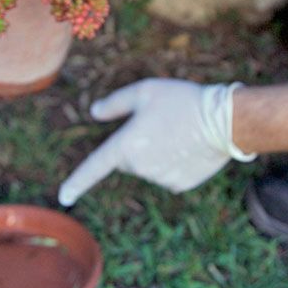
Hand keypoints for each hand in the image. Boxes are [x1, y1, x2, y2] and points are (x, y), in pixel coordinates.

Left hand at [57, 78, 255, 206]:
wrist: (224, 122)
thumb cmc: (182, 100)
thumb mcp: (145, 91)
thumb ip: (115, 103)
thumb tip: (94, 112)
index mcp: (126, 145)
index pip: (94, 167)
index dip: (76, 182)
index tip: (63, 196)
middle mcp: (140, 167)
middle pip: (127, 158)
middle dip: (136, 144)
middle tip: (160, 123)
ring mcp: (159, 179)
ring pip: (149, 167)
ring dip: (157, 153)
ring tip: (180, 132)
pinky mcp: (179, 185)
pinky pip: (167, 174)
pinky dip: (174, 163)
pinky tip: (189, 147)